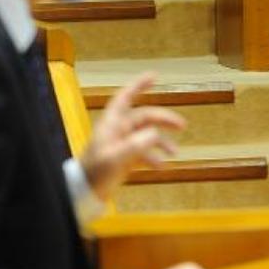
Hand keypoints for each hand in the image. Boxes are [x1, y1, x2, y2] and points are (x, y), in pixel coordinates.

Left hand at [79, 73, 186, 199]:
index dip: (139, 85)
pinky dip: (154, 157)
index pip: (126, 97)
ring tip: (174, 152)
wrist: (85, 193)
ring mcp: (122, 143)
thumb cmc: (96, 172)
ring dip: (162, 142)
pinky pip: (144, 152)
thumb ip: (136, 145)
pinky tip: (161, 166)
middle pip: (144, 117)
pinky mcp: (125, 157)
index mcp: (112, 123)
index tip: (155, 76)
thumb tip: (156, 134)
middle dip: (164, 119)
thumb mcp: (116, 158)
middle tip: (182, 125)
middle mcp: (118, 130)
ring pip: (147, 135)